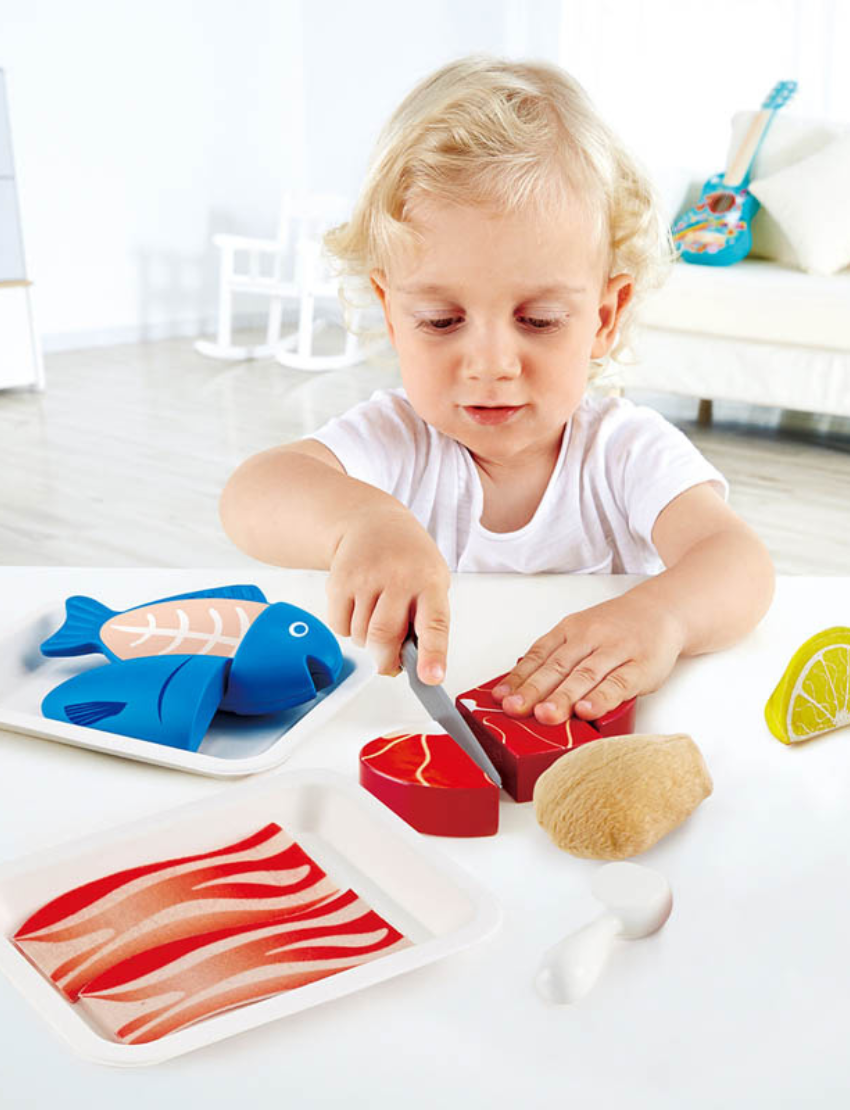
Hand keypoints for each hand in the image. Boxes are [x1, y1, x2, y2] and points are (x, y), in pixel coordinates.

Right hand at [326, 506, 450, 682]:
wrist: (374, 522)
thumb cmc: (409, 559)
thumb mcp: (432, 582)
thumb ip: (425, 621)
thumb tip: (409, 665)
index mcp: (430, 582)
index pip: (434, 623)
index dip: (433, 655)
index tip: (431, 677)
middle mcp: (398, 578)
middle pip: (384, 637)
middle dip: (385, 661)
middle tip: (390, 663)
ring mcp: (366, 578)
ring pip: (360, 637)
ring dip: (367, 642)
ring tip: (376, 618)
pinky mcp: (339, 581)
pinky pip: (339, 627)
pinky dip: (348, 630)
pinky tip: (358, 608)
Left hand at [491, 590, 685, 724]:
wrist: (663, 611)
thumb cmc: (616, 628)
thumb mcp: (582, 633)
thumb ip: (555, 658)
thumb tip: (518, 687)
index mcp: (570, 630)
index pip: (539, 655)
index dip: (518, 677)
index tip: (500, 697)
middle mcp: (590, 638)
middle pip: (557, 667)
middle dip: (534, 690)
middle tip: (515, 709)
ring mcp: (616, 652)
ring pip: (585, 675)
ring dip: (563, 697)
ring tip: (546, 715)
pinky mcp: (641, 667)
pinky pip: (619, 684)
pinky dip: (602, 698)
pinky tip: (587, 711)